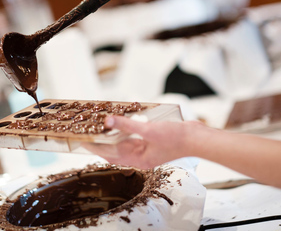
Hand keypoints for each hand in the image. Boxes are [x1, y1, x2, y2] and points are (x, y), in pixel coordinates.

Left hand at [86, 116, 204, 168]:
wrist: (197, 139)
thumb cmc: (176, 138)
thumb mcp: (148, 130)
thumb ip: (127, 126)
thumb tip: (107, 122)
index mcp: (139, 160)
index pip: (111, 154)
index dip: (97, 148)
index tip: (83, 141)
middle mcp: (142, 156)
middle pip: (117, 150)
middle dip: (103, 142)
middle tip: (89, 133)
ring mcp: (148, 149)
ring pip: (126, 143)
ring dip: (115, 135)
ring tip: (102, 126)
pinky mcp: (153, 141)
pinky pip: (136, 137)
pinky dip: (127, 130)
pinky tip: (123, 122)